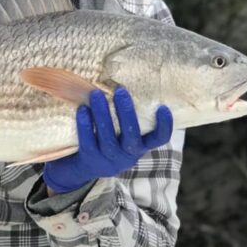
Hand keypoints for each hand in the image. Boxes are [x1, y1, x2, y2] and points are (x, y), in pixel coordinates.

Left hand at [43, 89, 172, 194]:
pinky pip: (88, 142)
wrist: (86, 167)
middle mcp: (128, 155)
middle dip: (126, 113)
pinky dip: (85, 125)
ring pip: (107, 138)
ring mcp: (109, 158)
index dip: (164, 126)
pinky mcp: (90, 159)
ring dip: (102, 115)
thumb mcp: (125, 134)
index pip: (159, 139)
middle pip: (131, 136)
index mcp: (141, 146)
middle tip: (120, 90)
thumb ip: (128, 117)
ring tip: (96, 94)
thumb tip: (125, 79)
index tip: (162, 107)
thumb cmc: (111, 140)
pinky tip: (82, 109)